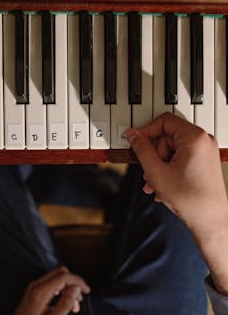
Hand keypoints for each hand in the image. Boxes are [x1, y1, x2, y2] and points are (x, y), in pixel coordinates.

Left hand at [14, 267, 90, 314]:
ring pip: (56, 277)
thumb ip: (65, 304)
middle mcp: (36, 286)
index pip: (64, 276)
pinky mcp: (33, 291)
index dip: (78, 281)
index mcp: (40, 292)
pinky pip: (51, 283)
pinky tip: (64, 301)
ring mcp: (34, 288)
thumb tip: (76, 290)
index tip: (86, 289)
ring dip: (68, 286)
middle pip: (61, 272)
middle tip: (80, 297)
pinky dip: (61, 289)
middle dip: (73, 282)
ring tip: (74, 304)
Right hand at [125, 113, 227, 294]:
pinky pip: (180, 157)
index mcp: (194, 138)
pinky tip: (164, 184)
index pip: (164, 121)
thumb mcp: (156, 171)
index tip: (136, 142)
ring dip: (160, 165)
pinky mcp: (203, 160)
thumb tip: (132, 134)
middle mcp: (203, 141)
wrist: (209, 221)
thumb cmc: (191, 199)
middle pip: (167, 137)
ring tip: (156, 183)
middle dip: (155, 156)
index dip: (146, 132)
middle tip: (150, 172)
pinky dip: (169, 168)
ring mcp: (204, 151)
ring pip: (172, 150)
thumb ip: (141, 149)